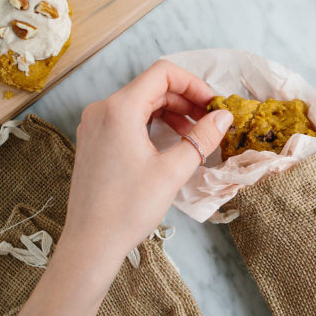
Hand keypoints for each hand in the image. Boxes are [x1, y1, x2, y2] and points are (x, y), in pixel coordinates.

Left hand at [5, 60, 231, 315]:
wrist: (91, 242)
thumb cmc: (129, 207)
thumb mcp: (173, 170)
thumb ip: (201, 138)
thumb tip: (224, 117)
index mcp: (120, 108)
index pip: (163, 74)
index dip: (194, 84)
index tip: (214, 105)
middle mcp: (102, 109)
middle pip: (151, 88)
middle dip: (185, 100)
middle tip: (211, 122)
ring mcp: (94, 126)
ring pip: (140, 104)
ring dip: (171, 114)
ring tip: (195, 136)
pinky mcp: (93, 142)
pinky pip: (127, 121)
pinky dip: (152, 125)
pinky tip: (171, 145)